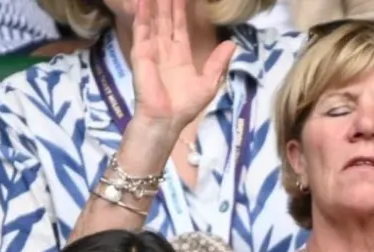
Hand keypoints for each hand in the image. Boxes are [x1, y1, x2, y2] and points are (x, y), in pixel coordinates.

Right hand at [128, 0, 235, 134]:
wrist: (166, 118)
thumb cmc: (186, 105)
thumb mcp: (209, 82)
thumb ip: (218, 62)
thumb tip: (232, 44)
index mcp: (180, 55)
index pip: (180, 27)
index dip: (181, 11)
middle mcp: (165, 49)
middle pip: (166, 20)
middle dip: (167, 3)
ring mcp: (152, 49)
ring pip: (153, 21)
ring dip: (154, 5)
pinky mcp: (141, 52)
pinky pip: (141, 30)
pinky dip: (142, 15)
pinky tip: (142, 1)